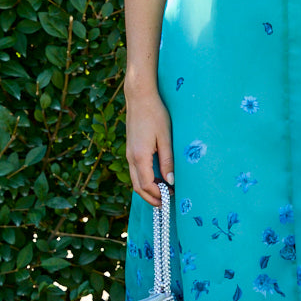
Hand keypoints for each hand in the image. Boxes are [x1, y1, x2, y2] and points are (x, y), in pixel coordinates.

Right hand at [125, 87, 173, 206]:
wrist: (139, 97)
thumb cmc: (155, 114)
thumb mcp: (166, 137)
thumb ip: (168, 161)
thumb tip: (171, 181)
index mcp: (140, 156)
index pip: (147, 185)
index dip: (158, 195)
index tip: (171, 198)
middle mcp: (131, 157)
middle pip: (138, 187)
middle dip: (151, 197)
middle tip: (166, 203)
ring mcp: (129, 153)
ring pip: (135, 180)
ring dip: (147, 189)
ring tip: (163, 192)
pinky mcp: (131, 149)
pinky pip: (135, 170)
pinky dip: (144, 179)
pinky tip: (157, 177)